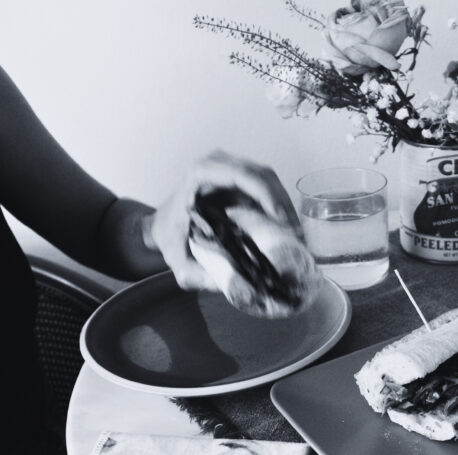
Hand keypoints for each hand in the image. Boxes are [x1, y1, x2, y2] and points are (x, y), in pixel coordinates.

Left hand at [146, 150, 302, 291]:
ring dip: (285, 205)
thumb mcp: (178, 261)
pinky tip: (287, 227)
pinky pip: (266, 185)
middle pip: (261, 175)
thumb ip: (198, 276)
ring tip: (296, 233)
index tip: (279, 218)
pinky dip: (279, 204)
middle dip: (282, 203)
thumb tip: (232, 286)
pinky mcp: (240, 179)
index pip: (240, 175)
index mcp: (199, 176)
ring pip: (268, 179)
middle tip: (295, 233)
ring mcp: (230, 168)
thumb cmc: (169, 237)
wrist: (162, 226)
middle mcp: (216, 165)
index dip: (264, 193)